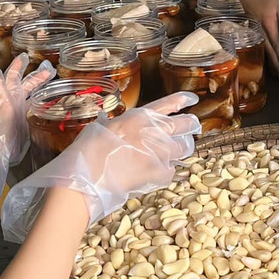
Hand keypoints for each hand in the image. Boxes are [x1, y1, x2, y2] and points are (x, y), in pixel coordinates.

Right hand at [0, 92, 201, 242]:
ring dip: (181, 149)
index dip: (183, 100)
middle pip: (187, 124)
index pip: (168, 104)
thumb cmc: (86, 152)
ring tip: (174, 153)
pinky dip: (168, 172)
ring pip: (186, 147)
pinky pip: (173, 171)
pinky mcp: (160, 173)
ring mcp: (160, 153)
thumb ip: (111, 124)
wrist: (87, 179)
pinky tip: (158, 173)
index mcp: (139, 117)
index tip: (192, 99)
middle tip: (189, 130)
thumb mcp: (98, 129)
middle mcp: (155, 132)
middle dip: (190, 126)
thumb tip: (108, 120)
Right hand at [239, 0, 278, 76]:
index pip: (276, 43)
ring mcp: (257, 34)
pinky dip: (269, 58)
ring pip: (266, 52)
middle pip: (270, 52)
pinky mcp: (257, 34)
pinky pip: (264, 48)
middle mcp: (262, 32)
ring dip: (273, 65)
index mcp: (268, 24)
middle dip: (278, 66)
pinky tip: (274, 67)